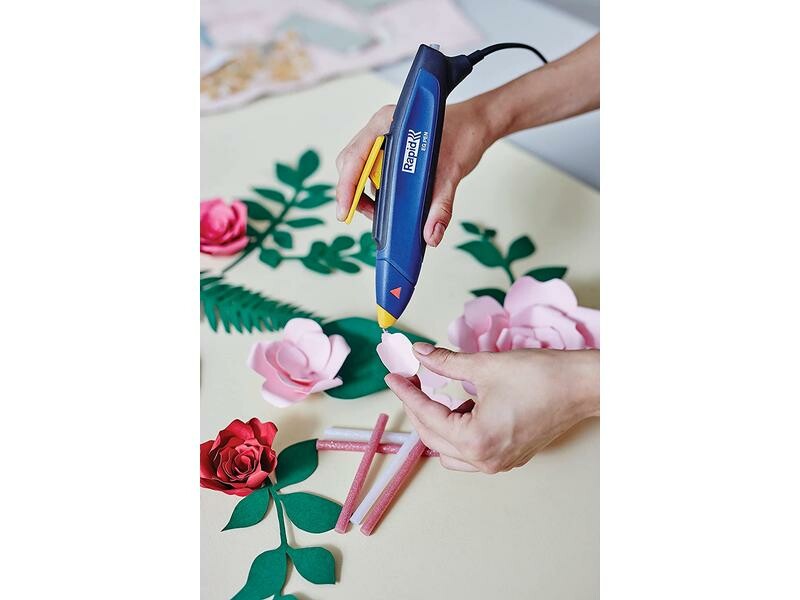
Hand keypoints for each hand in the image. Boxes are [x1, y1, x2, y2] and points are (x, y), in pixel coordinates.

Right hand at [335, 99, 495, 246]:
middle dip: (352, 193)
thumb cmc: (463, 136)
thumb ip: (441, 206)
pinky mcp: (387, 148)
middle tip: (364, 216)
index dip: (347, 186)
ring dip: (362, 193)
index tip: (345, 211)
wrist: (475, 126)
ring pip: (358, 167)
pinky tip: (384, 203)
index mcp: (388, 123)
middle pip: (351, 163)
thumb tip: (431, 235)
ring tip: (377, 212)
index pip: (355, 157)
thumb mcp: (452, 174)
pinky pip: (370, 169)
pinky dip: (372, 189)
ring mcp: (382, 137)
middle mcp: (380, 127)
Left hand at [385, 343, 598, 472]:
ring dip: (437, 424)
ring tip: (433, 393)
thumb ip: (446, 363)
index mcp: (475, 440)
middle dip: (417, 408)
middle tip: (409, 380)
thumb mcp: (485, 366)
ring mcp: (499, 462)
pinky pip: (471, 451)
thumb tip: (420, 354)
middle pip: (433, 438)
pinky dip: (458, 430)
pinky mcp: (510, 457)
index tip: (393, 376)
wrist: (582, 386)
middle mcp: (485, 459)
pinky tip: (461, 405)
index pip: (427, 416)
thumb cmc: (541, 377)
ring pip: (450, 450)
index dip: (406, 393)